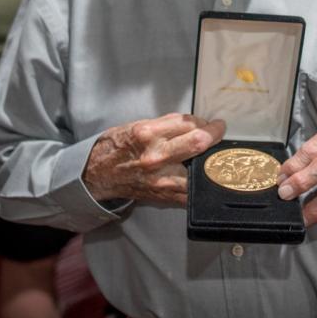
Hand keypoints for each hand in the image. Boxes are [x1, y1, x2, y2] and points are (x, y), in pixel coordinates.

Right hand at [83, 113, 225, 203]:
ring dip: (212, 159)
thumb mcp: (139, 125)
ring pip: (200, 170)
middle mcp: (156, 156)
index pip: (188, 123)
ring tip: (214, 153)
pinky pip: (192, 192)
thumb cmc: (117, 146)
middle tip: (219, 130)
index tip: (209, 121)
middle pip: (199, 143)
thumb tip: (194, 122)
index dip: (204, 121)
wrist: (97, 174)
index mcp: (148, 134)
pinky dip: (202, 183)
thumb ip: (167, 124)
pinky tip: (206, 175)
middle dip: (215, 133)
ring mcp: (162, 179)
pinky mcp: (164, 196)